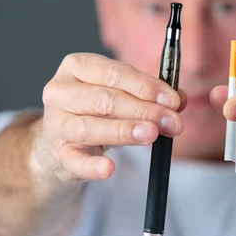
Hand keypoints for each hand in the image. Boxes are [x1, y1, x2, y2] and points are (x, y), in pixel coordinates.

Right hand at [33, 53, 186, 184]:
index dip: (146, 86)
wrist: (60, 142)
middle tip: (170, 121)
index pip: (114, 72)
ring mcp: (56, 124)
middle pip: (104, 99)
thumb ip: (150, 95)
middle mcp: (60, 91)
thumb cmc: (95, 110)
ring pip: (89, 127)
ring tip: (150, 134)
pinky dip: (92, 166)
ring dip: (123, 130)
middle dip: (142, 109)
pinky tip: (109, 168)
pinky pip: (74, 161)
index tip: (172, 100)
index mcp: (77, 66)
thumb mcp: (121, 95)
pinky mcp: (56, 154)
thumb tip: (180, 100)